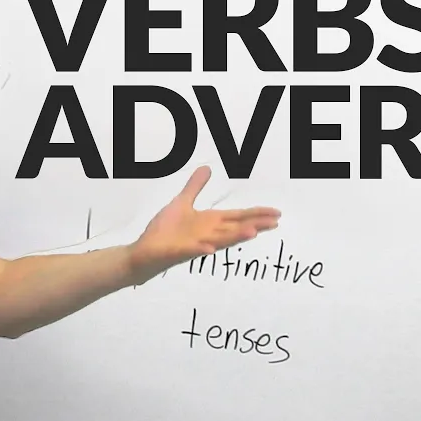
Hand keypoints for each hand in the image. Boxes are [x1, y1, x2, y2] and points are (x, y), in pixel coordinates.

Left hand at [128, 166, 280, 280]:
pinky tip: (211, 248)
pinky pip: (192, 250)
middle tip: (275, 223)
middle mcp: (207, 234)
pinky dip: (202, 249)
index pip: (238, 217)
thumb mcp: (182, 203)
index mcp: (209, 223)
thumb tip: (207, 168)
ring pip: (219, 240)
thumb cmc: (165, 230)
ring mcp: (195, 244)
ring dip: (235, 237)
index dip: (256, 214)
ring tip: (253, 233)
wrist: (144, 251)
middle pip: (235, 228)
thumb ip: (195, 187)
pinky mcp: (179, 252)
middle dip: (254, 225)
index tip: (276, 213)